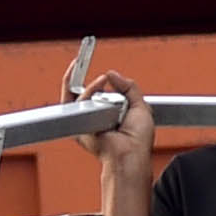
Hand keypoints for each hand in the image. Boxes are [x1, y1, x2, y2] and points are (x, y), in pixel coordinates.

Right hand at [83, 68, 154, 190]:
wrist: (131, 153)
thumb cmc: (138, 140)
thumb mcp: (139, 105)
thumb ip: (128, 87)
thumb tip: (112, 74)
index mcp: (106, 116)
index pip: (92, 95)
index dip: (89, 82)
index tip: (87, 67)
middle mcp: (93, 119)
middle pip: (76, 93)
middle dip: (76, 77)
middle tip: (79, 62)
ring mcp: (84, 122)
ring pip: (78, 95)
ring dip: (92, 86)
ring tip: (103, 81)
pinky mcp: (79, 125)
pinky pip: (78, 102)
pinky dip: (88, 92)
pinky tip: (98, 85)